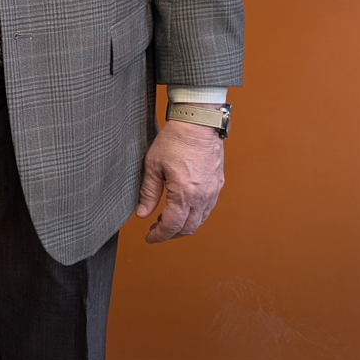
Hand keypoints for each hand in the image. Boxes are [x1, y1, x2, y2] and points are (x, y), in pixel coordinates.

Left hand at [134, 121, 224, 243]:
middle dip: (171, 234)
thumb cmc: (175, 140)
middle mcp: (202, 196)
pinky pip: (208, 209)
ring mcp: (213, 191)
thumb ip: (149, 193)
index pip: (172, 225)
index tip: (150, 237)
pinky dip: (195, 215)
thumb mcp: (153, 166)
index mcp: (184, 193)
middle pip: (188, 228)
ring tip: (167, 220)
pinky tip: (183, 209)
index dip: (159, 235)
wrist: (198, 122)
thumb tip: (142, 214)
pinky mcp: (218, 184)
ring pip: (200, 220)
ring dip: (184, 226)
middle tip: (156, 231)